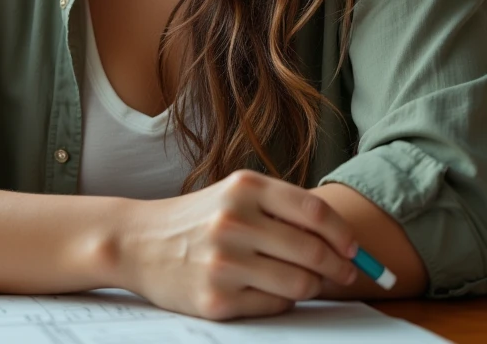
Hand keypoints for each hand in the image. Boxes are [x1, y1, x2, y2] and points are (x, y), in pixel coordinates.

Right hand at [117, 169, 358, 320]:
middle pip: (312, 251)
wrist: (138, 241)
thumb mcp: (234, 194)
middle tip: (347, 273)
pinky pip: (274, 306)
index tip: (354, 248)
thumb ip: (281, 208)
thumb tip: (340, 240)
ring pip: (298, 283)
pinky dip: (282, 301)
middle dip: (338, 266)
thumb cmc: (197, 218)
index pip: (313, 212)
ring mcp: (224, 262)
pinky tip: (269, 290)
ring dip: (311, 286)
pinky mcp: (216, 299)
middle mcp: (234, 221)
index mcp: (244, 187)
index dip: (343, 234)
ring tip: (304, 280)